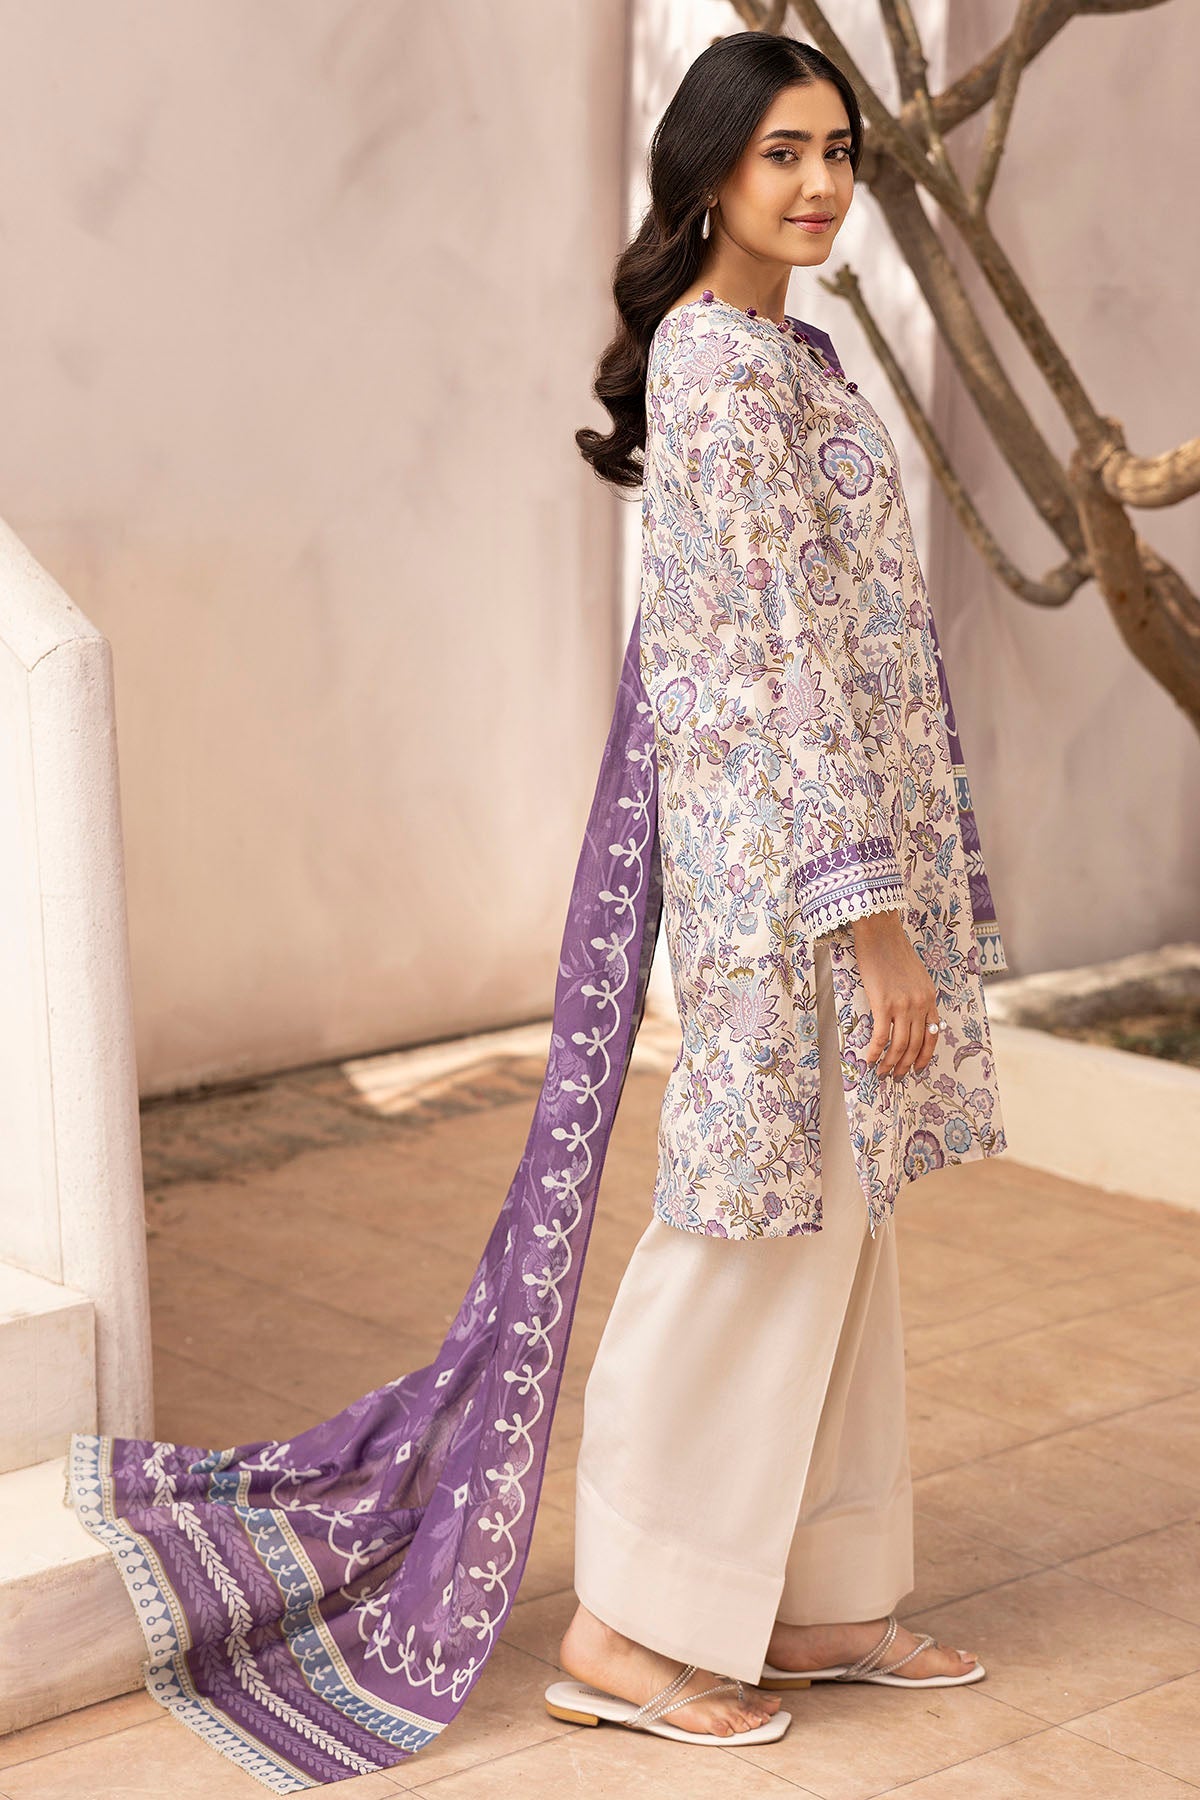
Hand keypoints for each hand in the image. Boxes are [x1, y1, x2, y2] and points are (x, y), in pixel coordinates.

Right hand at [849, 909, 939, 1078]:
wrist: (880, 933)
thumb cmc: (893, 950)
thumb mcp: (916, 975)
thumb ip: (917, 995)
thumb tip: (910, 1016)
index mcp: (930, 998)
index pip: (933, 1035)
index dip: (925, 1055)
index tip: (918, 1068)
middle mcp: (920, 1004)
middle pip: (916, 1045)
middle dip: (906, 1065)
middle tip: (897, 1077)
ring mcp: (903, 1005)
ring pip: (900, 1045)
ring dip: (891, 1063)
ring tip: (882, 1073)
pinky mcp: (883, 1003)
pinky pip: (881, 1036)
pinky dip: (875, 1051)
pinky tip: (869, 1059)